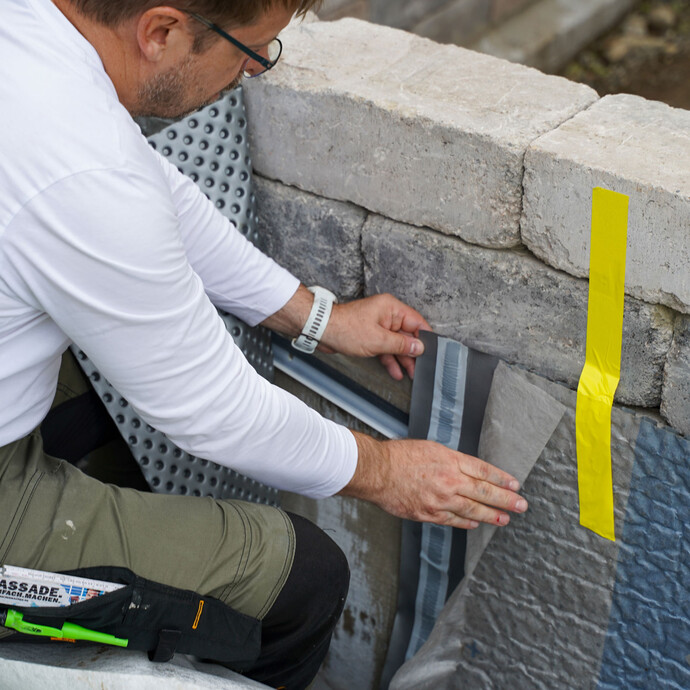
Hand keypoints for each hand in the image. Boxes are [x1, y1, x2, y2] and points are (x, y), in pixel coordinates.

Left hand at [321, 293, 430, 379]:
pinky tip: (396, 371)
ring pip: (396, 343)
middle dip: (414, 352)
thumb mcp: (378, 340)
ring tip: (411, 374)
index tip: (432, 352)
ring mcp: (378, 326)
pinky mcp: (370, 336)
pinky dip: (390, 359)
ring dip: (403, 359)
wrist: (322, 331)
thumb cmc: (345, 328)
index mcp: (392, 308)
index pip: (417, 323)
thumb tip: (419, 347)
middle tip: (421, 368)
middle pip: (407, 335)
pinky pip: (385, 347)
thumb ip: (401, 344)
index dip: (425, 338)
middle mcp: (387, 315)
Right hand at [340, 433, 527, 528]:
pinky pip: (452, 520)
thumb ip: (450, 460)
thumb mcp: (430, 448)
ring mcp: (439, 500)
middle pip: (483, 492)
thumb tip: (465, 470)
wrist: (377, 471)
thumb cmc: (400, 456)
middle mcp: (449, 481)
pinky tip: (475, 523)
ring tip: (505, 519)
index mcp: (450, 461)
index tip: (514, 485)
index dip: (501, 479)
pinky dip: (466, 523)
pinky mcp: (427, 514)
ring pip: (471, 510)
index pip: (483, 471)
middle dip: (505, 500)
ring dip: (490, 515)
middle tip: (521, 505)